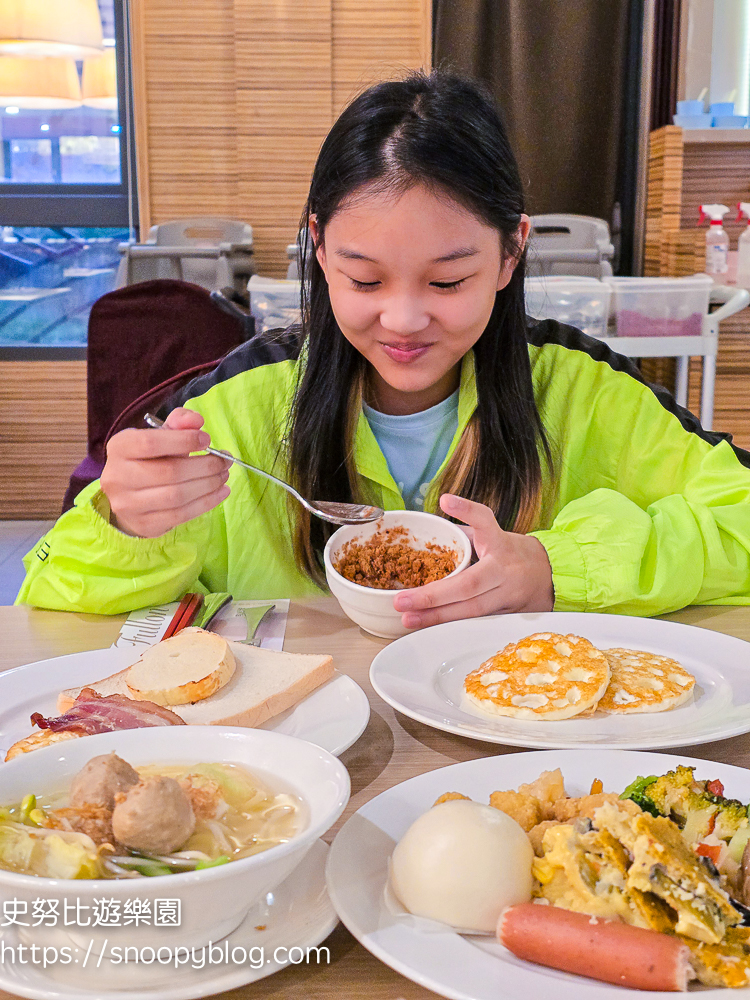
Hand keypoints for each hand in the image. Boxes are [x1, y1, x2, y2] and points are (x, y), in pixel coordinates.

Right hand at [100, 408, 231, 537]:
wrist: (130, 497)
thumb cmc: (149, 460)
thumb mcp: (160, 436)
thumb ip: (178, 423)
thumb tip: (197, 421)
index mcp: (120, 447)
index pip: (150, 443)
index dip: (183, 441)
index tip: (207, 440)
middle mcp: (118, 476)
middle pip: (169, 472)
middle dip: (205, 466)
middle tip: (225, 461)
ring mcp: (128, 504)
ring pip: (176, 496)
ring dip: (208, 485)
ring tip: (224, 475)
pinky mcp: (144, 524)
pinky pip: (181, 515)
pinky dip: (207, 503)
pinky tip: (221, 492)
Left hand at [392, 493, 553, 628]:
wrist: (549, 575)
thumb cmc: (511, 553)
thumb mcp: (492, 536)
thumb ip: (463, 534)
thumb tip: (429, 525)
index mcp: (500, 542)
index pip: (485, 521)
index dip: (467, 510)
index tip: (446, 500)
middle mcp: (505, 569)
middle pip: (468, 584)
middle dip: (433, 596)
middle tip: (402, 600)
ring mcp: (508, 595)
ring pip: (471, 610)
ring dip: (436, 617)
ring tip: (409, 619)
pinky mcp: (507, 614)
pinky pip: (475, 622)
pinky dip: (450, 626)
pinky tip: (428, 628)